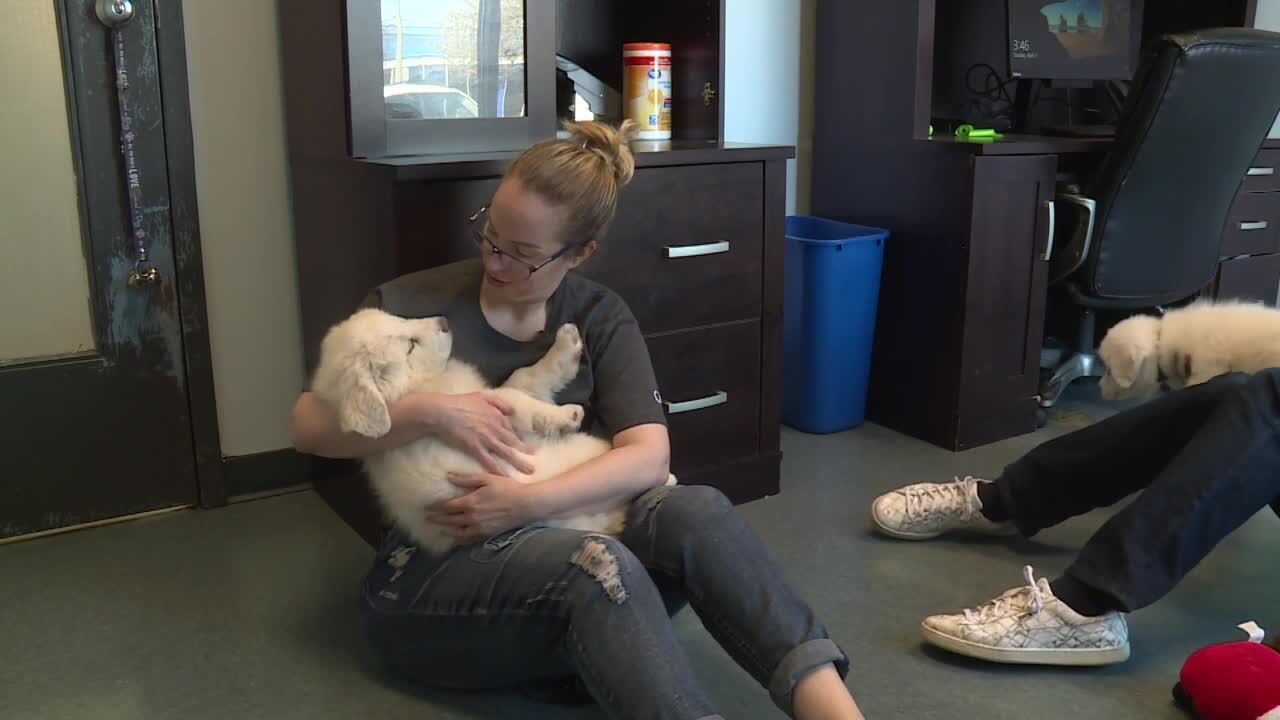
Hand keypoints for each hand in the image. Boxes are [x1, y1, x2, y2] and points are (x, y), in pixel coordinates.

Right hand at [413, 392, 534, 474]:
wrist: (444, 411)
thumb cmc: (461, 402)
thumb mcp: (483, 396)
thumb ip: (499, 402)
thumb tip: (511, 411)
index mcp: (497, 416)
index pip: (511, 430)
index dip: (519, 440)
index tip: (528, 449)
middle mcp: (495, 428)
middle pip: (513, 442)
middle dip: (525, 453)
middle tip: (535, 463)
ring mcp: (485, 438)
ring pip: (505, 452)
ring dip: (517, 462)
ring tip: (528, 471)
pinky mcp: (474, 447)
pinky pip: (488, 460)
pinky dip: (497, 469)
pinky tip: (504, 477)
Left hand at [428, 473, 536, 542]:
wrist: (526, 504)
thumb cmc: (508, 488)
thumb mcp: (487, 478)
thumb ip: (466, 479)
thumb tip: (449, 477)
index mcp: (470, 502)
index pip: (447, 506)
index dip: (435, 507)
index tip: (426, 506)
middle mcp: (471, 517)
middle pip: (448, 520)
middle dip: (436, 519)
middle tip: (427, 518)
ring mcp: (479, 528)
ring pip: (456, 531)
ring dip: (445, 530)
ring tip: (438, 528)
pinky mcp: (487, 534)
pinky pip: (469, 539)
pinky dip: (459, 539)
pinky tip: (456, 539)